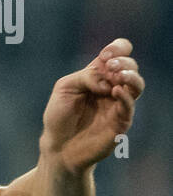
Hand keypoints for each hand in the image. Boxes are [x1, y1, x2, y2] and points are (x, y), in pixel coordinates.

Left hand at [40, 38, 144, 173]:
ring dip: (130, 76)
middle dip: (123, 62)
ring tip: (119, 75)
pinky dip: (125, 96)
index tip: (106, 55)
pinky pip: (129, 106)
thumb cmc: (59, 116)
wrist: (58, 146)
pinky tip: (115, 91)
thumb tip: (107, 80)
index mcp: (98, 75)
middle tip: (111, 65)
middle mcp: (111, 87)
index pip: (118, 54)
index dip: (117, 49)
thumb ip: (85, 77)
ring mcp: (117, 104)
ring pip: (136, 85)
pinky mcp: (120, 121)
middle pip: (130, 67)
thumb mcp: (65, 88)